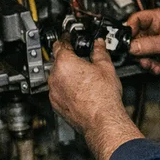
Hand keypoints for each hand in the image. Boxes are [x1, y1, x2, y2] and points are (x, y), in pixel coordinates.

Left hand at [48, 39, 141, 159]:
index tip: (71, 39)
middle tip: (83, 60)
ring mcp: (53, 92)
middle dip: (69, 59)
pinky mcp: (56, 105)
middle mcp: (55, 77)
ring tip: (84, 78)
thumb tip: (99, 44)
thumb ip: (100, 52)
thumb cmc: (103, 97)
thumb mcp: (106, 67)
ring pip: (57, 77)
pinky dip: (66, 89)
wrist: (102, 120)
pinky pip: (58, 91)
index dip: (67, 39)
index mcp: (65, 63)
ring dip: (66, 75)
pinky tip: (80, 91)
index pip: (61, 44)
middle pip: (58, 61)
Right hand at [126, 8, 159, 74]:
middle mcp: (155, 29)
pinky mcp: (157, 54)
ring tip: (153, 63)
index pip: (136, 19)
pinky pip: (145, 60)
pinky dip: (150, 65)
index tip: (126, 41)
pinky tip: (159, 67)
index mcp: (159, 18)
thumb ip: (147, 45)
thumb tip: (130, 46)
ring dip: (144, 60)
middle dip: (137, 50)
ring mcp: (155, 42)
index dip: (129, 29)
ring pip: (138, 51)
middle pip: (134, 37)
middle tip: (141, 56)